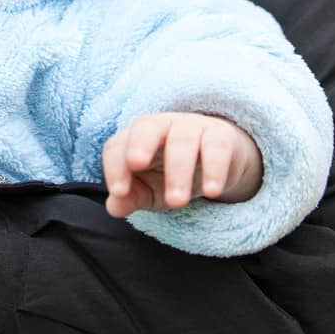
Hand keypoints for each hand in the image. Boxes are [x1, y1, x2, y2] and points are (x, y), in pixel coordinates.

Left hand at [102, 111, 262, 218]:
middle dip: (140, 145)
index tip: (118, 192)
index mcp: (135, 137)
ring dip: (178, 171)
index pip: (117, 146)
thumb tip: (114, 207)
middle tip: (136, 165)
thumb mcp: (149, 190)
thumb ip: (131, 197)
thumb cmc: (171, 174)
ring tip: (177, 201)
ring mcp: (191, 127)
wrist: (218, 161)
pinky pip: (216, 148)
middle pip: (146, 128)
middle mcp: (161, 126)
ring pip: (182, 141)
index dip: (114, 167)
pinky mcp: (220, 136)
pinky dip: (214, 169)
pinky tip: (212, 191)